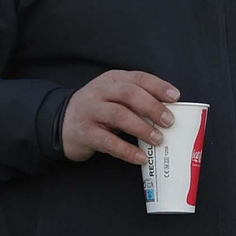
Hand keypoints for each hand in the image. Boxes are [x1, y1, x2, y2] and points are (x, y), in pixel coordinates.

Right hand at [61, 71, 180, 164]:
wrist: (59, 123)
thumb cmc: (97, 110)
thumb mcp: (114, 98)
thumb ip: (136, 101)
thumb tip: (167, 114)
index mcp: (112, 80)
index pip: (138, 78)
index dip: (158, 86)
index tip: (175, 97)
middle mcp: (100, 91)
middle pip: (129, 94)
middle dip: (152, 107)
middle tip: (169, 122)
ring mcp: (90, 111)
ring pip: (118, 115)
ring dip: (141, 128)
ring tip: (158, 140)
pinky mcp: (84, 132)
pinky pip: (107, 141)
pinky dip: (126, 150)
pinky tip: (140, 157)